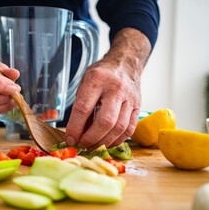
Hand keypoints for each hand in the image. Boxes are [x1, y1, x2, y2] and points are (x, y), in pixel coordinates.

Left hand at [65, 28, 150, 148]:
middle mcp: (115, 88)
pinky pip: (129, 129)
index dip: (75, 128)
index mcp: (97, 79)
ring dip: (104, 142)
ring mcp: (130, 98)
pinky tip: (106, 142)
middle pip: (105, 121)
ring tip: (92, 146)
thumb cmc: (101, 74)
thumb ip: (80, 106)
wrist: (125, 63)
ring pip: (119, 128)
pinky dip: (117, 140)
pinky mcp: (138, 106)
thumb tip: (76, 133)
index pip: (83, 108)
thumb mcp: (84, 83)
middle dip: (91, 138)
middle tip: (81, 145)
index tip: (70, 139)